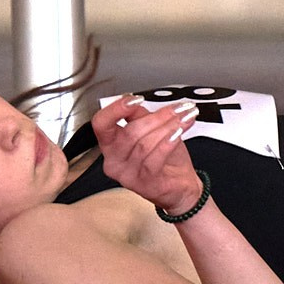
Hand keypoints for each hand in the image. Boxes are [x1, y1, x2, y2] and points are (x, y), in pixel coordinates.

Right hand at [90, 95, 205, 214]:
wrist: (181, 185)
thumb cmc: (165, 158)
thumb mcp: (151, 129)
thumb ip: (140, 115)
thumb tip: (138, 100)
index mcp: (110, 144)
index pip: (101, 124)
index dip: (115, 109)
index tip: (134, 99)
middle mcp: (114, 160)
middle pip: (129, 132)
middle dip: (156, 118)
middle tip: (176, 110)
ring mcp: (127, 175)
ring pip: (144, 144)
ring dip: (166, 128)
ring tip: (181, 121)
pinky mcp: (144, 184)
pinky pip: (154, 159)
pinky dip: (167, 144)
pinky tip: (177, 135)